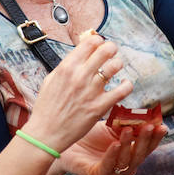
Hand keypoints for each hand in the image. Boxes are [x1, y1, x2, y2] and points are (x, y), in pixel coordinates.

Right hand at [24, 34, 132, 153]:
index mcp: (67, 67)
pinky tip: (124, 85)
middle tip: (111, 53)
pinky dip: (127, 85)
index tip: (99, 45)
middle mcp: (80, 76)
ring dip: (118, 64)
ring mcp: (91, 91)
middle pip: (106, 50)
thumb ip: (66, 65)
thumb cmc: (47, 107)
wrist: (46, 133)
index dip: (98, 41)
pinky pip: (122, 90)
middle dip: (111, 48)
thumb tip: (81, 52)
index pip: (90, 42)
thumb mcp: (51, 79)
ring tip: (116, 68)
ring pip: (115, 66)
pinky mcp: (99, 106)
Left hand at [59, 120, 166, 174]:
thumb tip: (145, 113)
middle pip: (140, 155)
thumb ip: (128, 123)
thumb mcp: (112, 126)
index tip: (162, 125)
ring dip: (129, 145)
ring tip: (129, 130)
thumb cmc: (90, 134)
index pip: (148, 146)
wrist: (64, 142)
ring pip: (126, 162)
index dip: (156, 137)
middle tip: (149, 126)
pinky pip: (107, 168)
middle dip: (146, 140)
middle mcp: (124, 165)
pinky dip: (112, 155)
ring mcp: (112, 173)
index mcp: (131, 153)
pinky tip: (115, 143)